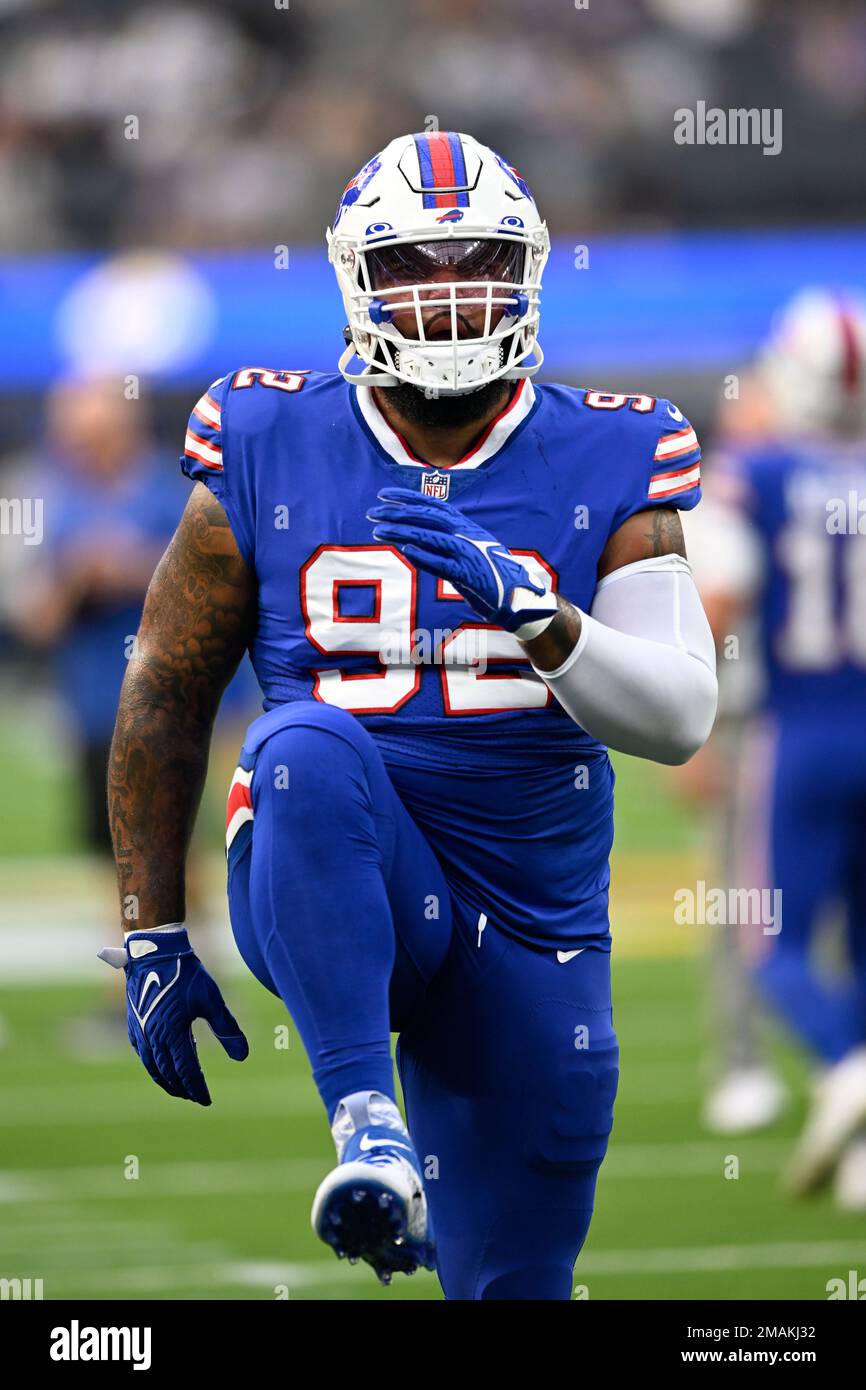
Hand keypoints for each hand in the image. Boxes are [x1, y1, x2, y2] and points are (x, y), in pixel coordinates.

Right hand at [99, 927, 247, 1104]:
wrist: (154, 952)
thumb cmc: (186, 974)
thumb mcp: (211, 999)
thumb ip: (227, 1029)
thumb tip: (243, 1056)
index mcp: (172, 1032)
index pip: (186, 1070)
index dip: (197, 1088)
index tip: (207, 1100)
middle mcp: (152, 1036)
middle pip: (167, 1074)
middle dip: (182, 1089)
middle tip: (196, 1097)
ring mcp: (139, 1032)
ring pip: (152, 1067)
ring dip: (166, 1081)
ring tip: (181, 1088)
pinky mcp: (133, 1025)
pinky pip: (143, 1055)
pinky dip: (154, 1067)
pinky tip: (163, 1067)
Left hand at [367, 486, 557, 638]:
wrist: (518, 595)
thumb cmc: (489, 571)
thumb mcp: (469, 546)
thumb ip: (447, 537)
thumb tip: (414, 534)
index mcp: (464, 525)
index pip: (431, 504)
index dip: (406, 497)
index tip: (383, 494)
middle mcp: (465, 534)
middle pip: (426, 517)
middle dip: (396, 513)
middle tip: (372, 513)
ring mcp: (467, 553)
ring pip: (429, 537)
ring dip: (402, 532)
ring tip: (378, 531)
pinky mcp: (468, 575)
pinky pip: (441, 564)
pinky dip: (423, 556)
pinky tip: (405, 550)